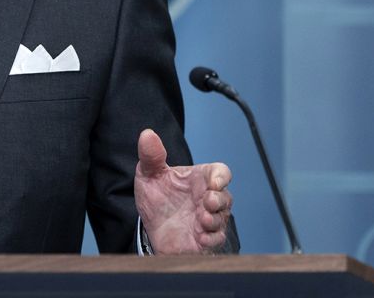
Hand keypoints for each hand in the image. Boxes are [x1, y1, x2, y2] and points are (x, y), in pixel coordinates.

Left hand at [133, 129, 232, 253]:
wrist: (150, 229)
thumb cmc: (156, 199)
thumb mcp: (148, 175)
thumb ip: (151, 156)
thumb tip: (147, 134)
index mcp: (199, 179)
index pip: (220, 172)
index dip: (221, 176)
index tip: (214, 182)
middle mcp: (208, 199)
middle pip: (226, 197)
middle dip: (219, 199)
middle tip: (206, 202)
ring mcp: (209, 220)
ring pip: (223, 218)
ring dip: (214, 219)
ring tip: (201, 220)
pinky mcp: (206, 239)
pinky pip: (217, 239)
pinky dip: (211, 238)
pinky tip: (200, 237)